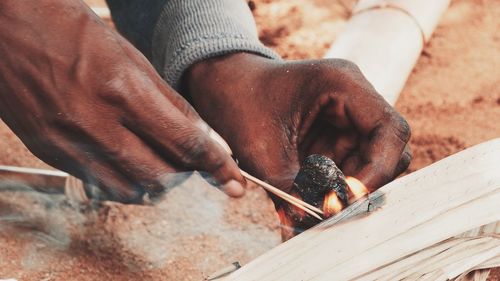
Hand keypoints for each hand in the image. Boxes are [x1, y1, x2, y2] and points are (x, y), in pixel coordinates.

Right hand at [0, 0, 244, 202]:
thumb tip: (201, 136)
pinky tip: (132, 165)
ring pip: (133, 190)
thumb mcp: (129, 55)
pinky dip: (128, 184)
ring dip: (159, 183)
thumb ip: (167, 101)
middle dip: (189, 174)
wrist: (3, 26)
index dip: (217, 165)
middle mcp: (95, 123)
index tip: (233, 180)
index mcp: (121, 89)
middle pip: (163, 175)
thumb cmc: (69, 28)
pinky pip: (101, 187)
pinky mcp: (51, 153)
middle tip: (196, 163)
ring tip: (165, 164)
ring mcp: (69, 143)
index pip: (185, 142)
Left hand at [184, 53, 410, 196]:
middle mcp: (353, 97)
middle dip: (363, 182)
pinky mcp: (334, 132)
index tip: (352, 197)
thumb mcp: (262, 151)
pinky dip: (332, 184)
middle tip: (333, 207)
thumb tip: (311, 230)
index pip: (390, 130)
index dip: (379, 169)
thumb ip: (292, 193)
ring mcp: (345, 116)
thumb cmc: (238, 103)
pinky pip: (346, 164)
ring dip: (346, 187)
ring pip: (368, 161)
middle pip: (386, 148)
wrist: (221, 86)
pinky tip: (310, 196)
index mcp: (343, 84)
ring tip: (316, 205)